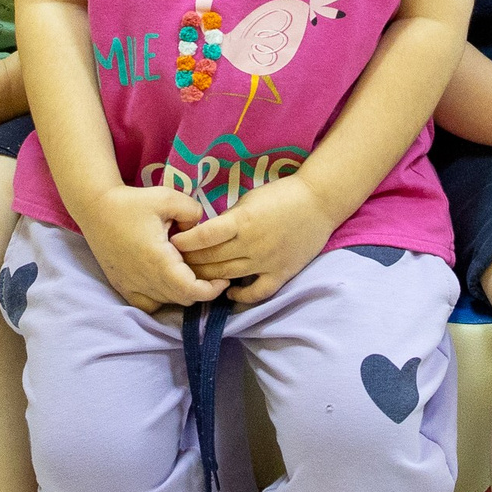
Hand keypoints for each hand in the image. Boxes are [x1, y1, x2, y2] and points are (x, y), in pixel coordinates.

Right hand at [78, 183, 226, 313]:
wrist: (96, 208)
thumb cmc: (131, 202)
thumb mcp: (168, 198)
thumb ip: (193, 212)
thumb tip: (201, 230)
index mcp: (159, 261)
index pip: (192, 291)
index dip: (212, 290)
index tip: (223, 279)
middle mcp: (145, 279)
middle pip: (182, 299)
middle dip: (201, 289)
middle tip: (210, 272)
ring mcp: (131, 286)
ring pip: (167, 302)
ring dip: (182, 292)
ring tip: (188, 273)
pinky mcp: (122, 286)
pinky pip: (147, 305)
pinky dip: (160, 300)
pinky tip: (165, 284)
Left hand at [169, 172, 339, 304]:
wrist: (318, 202)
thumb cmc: (281, 195)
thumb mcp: (249, 199)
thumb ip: (228, 219)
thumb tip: (207, 234)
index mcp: (242, 221)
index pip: (204, 236)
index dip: (184, 241)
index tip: (172, 242)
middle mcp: (251, 244)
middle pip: (211, 259)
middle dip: (190, 262)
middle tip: (176, 262)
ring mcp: (266, 262)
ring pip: (228, 276)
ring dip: (208, 278)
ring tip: (194, 277)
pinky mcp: (281, 273)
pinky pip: (257, 292)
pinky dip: (241, 296)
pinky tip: (230, 292)